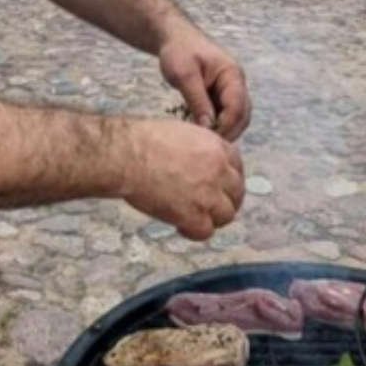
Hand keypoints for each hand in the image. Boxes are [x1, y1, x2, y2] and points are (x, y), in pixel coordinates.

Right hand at [118, 119, 245, 240]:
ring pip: (226, 215)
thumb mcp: (183, 134)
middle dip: (225, 201)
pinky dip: (194, 232)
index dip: (228, 180)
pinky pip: (205, 232)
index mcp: (217, 147)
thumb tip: (199, 164)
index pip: (237, 168)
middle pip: (236, 193)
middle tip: (209, 207)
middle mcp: (218, 170)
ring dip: (212, 218)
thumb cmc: (144, 141)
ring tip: (193, 218)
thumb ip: (199, 150)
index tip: (220, 187)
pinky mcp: (194, 215)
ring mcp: (208, 194)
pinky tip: (180, 226)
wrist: (127, 155)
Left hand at [158, 26, 251, 140]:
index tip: (210, 139)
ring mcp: (229, 90)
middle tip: (209, 147)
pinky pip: (223, 115)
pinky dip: (215, 125)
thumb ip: (197, 100)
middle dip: (229, 132)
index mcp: (232, 75)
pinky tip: (200, 134)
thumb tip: (208, 126)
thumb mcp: (184, 75)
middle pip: (242, 115)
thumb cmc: (179, 51)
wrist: (173, 37)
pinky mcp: (219, 95)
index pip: (237, 107)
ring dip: (223, 130)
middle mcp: (236, 83)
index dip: (226, 126)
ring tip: (204, 143)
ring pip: (234, 118)